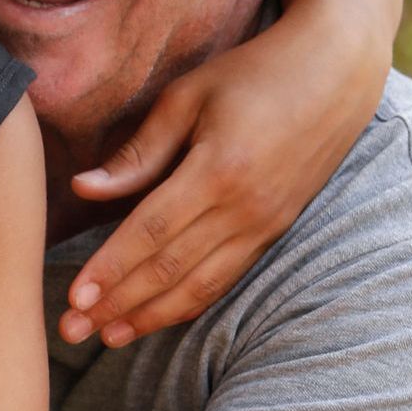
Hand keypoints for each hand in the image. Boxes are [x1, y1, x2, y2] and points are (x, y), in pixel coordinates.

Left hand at [59, 31, 357, 347]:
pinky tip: (156, 318)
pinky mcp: (275, 231)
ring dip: (150, 317)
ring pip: (199, 285)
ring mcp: (265, 224)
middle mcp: (245, 207)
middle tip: (72, 332)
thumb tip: (82, 188)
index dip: (110, 269)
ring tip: (107, 340)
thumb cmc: (254, 73)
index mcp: (218, 169)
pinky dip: (188, 304)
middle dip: (118, 305)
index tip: (73, 298)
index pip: (150, 231)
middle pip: (170, 268)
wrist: (339, 70)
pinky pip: (226, 278)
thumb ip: (139, 152)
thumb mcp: (189, 96)